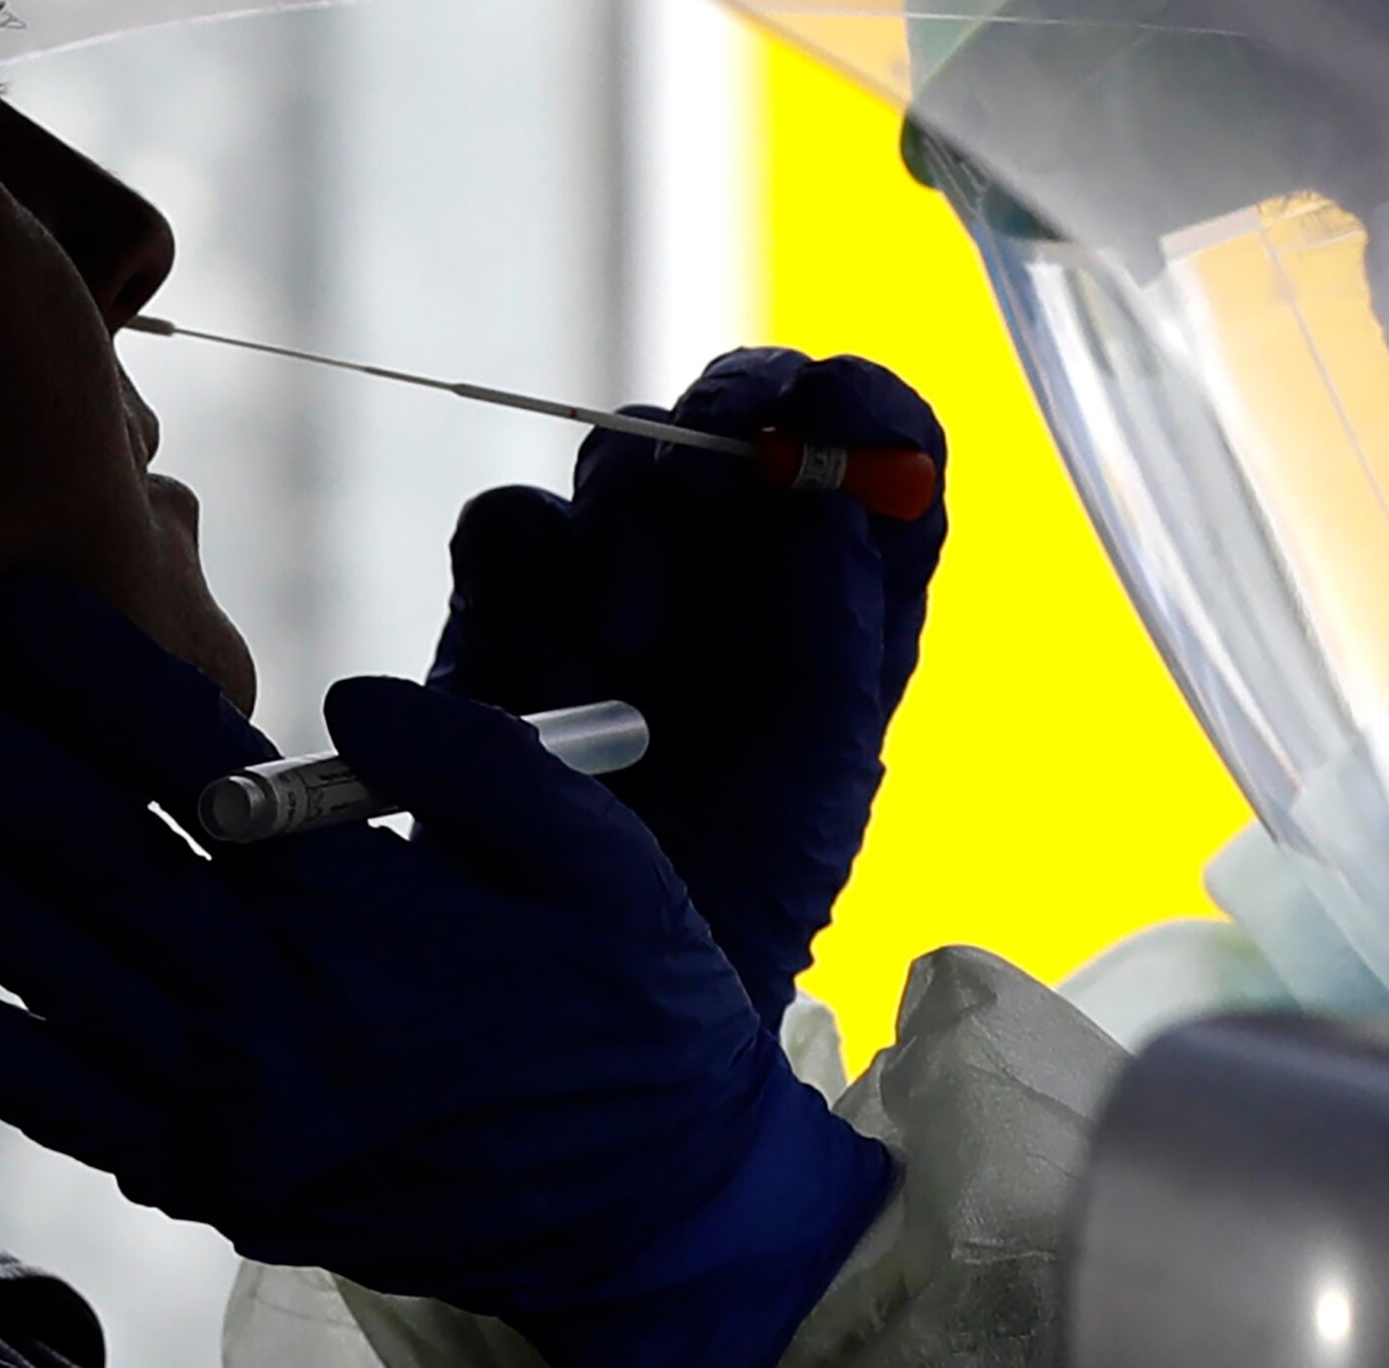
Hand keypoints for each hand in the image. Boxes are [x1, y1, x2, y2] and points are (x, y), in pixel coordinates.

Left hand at [0, 575, 891, 1367]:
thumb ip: (476, 766)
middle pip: (97, 870)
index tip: (22, 604)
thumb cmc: (633, 1011)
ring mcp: (236, 1109)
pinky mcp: (223, 1178)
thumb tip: (348, 698)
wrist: (651, 1212)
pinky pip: (76, 1114)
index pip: (198, 771)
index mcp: (363, 918)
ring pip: (62, 982)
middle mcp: (275, 1013)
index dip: (101, 678)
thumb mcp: (599, 861)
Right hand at [430, 348, 946, 1028]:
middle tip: (713, 481)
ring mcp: (624, 568)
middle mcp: (742, 555)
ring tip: (628, 649)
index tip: (838, 412)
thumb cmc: (743, 884)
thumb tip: (827, 497)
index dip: (863, 405)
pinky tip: (557, 684)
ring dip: (629, 524)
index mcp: (847, 583)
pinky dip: (527, 586)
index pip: (880, 439)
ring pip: (620, 452)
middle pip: (744, 409)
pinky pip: (508, 527)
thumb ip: (833, 631)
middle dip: (731, 420)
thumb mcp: (821, 768)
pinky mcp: (512, 604)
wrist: (599, 982)